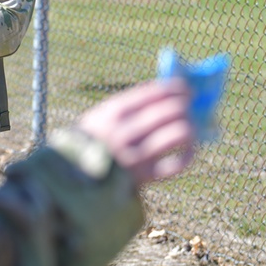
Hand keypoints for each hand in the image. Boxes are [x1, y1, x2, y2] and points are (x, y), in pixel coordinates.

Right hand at [77, 79, 195, 186]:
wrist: (74, 176)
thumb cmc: (92, 140)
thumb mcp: (101, 116)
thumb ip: (128, 106)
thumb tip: (165, 95)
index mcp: (113, 111)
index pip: (154, 93)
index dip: (175, 89)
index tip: (185, 90)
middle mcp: (125, 130)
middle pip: (169, 111)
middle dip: (185, 107)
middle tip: (191, 108)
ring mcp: (136, 154)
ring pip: (178, 134)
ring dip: (190, 128)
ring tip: (190, 128)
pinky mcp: (144, 176)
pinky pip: (177, 164)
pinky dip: (188, 155)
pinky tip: (188, 150)